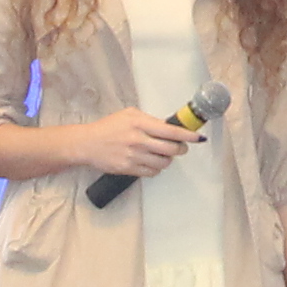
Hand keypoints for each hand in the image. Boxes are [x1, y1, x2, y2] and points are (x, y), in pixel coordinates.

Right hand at [78, 111, 192, 181]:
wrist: (87, 144)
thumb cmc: (109, 127)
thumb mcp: (129, 115)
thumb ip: (149, 120)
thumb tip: (169, 127)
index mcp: (139, 123)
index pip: (170, 130)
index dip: (187, 135)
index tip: (198, 138)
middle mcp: (138, 140)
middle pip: (171, 149)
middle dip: (181, 149)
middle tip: (180, 147)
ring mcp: (133, 156)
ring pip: (163, 162)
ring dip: (168, 160)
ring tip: (164, 155)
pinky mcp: (128, 169)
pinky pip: (152, 172)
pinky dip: (156, 168)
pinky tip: (152, 162)